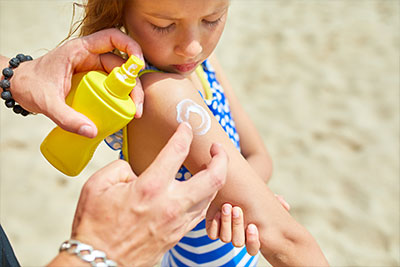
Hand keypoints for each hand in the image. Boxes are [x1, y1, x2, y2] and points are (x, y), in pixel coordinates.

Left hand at [9, 28, 143, 137]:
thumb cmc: (30, 86)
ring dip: (131, 93)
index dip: (130, 47)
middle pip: (122, 64)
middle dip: (134, 84)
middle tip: (136, 107)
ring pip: (120, 77)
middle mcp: (89, 57)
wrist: (19, 88)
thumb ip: (67, 118)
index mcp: (80, 50)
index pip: (112, 38)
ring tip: (133, 113)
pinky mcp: (92, 82)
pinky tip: (123, 112)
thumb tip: (92, 132)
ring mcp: (92, 69)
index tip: (138, 66)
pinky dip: (121, 98)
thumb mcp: (47, 103)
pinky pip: (112, 87)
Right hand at [66, 123, 227, 265]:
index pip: (177, 151)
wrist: (100, 263)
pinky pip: (201, 212)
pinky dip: (206, 197)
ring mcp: (178, 222)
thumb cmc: (95, 225)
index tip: (186, 127)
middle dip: (221, 158)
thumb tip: (136, 169)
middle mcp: (170, 204)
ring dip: (216, 178)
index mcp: (150, 187)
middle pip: (214, 178)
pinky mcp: (178, 235)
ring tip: (211, 167)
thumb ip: (120, 168)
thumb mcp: (97, 186)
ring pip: (212, 197)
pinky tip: (199, 191)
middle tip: (217, 148)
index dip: (185, 134)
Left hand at [205, 195, 288, 255]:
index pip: (253, 247)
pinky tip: (217, 212)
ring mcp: (226, 233)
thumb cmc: (252, 198)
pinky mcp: (214, 228)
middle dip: (237, 226)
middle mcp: (239, 237)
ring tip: (226, 207)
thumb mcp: (264, 199)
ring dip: (226, 223)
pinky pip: (213, 234)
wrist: (232, 192)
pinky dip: (214, 225)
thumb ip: (275, 202)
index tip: (252, 226)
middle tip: (236, 209)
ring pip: (225, 238)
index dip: (252, 240)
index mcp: (252, 235)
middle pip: (238, 242)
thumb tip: (285, 205)